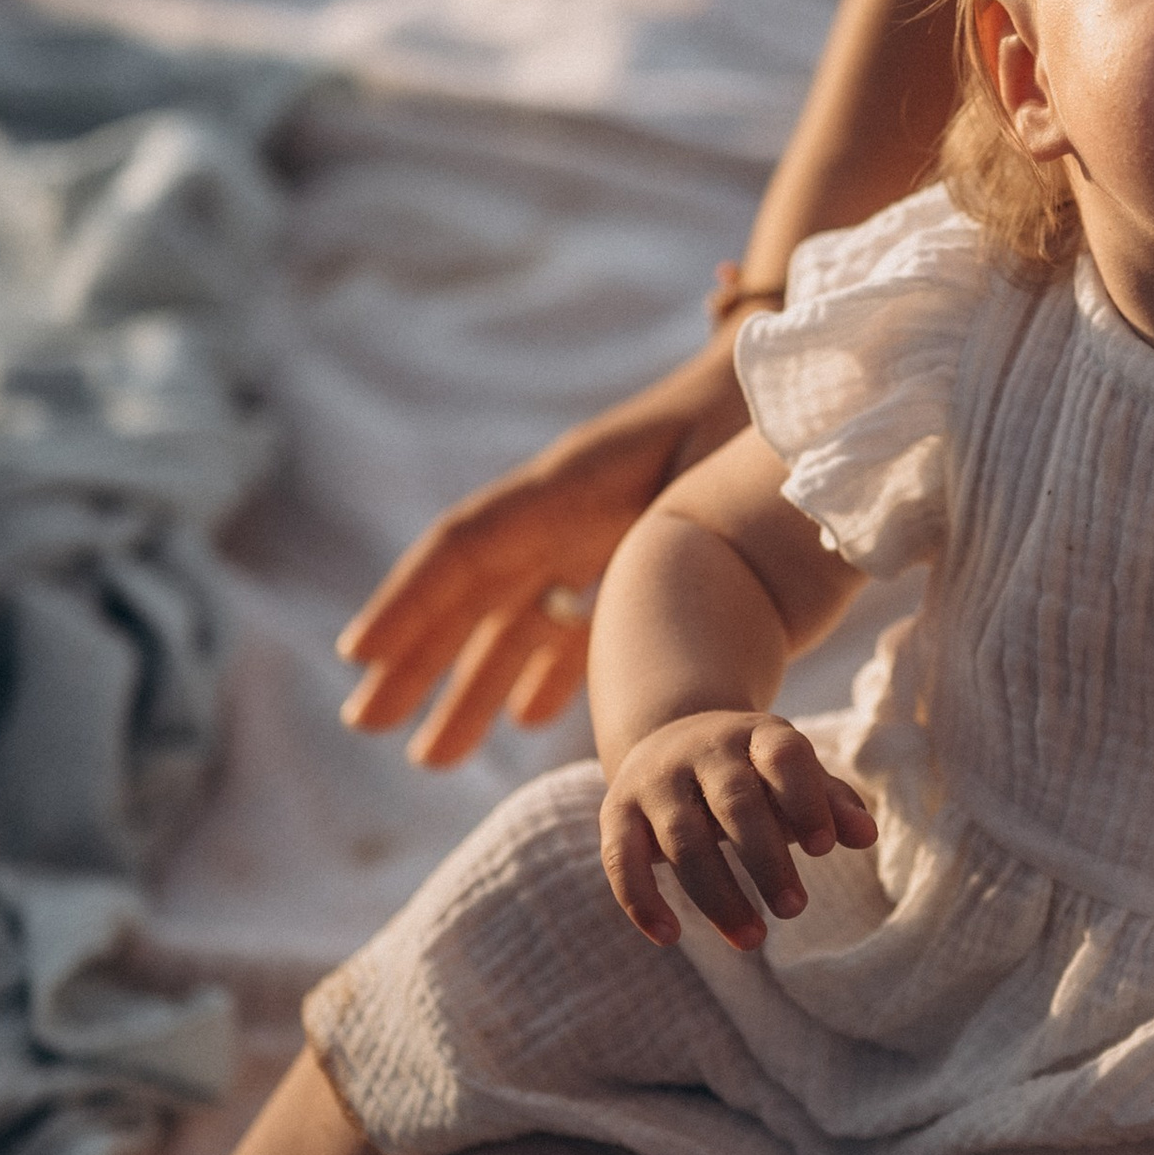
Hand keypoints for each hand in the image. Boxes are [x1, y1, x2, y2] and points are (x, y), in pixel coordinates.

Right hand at [337, 345, 739, 767]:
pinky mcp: (630, 559)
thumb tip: (648, 557)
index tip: (361, 658)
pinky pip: (571, 622)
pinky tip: (528, 716)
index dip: (411, 600)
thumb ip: (656, 507)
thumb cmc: (749, 419)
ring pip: (514, 622)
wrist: (792, 397)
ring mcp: (591, 537)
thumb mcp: (700, 461)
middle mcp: (562, 512)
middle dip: (419, 661)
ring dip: (473, 687)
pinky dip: (548, 670)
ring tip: (435, 757)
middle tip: (368, 727)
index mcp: (566, 484)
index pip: (465, 544)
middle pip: (473, 595)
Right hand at [601, 713, 876, 950]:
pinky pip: (622, 859)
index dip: (805, 800)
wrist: (668, 735)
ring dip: (717, 894)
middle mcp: (702, 751)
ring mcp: (655, 781)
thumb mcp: (792, 774)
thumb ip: (829, 802)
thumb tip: (866, 836)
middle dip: (766, 859)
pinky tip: (669, 938)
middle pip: (735, 803)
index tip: (826, 849)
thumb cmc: (751, 771)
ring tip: (753, 939)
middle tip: (794, 909)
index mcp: (756, 735)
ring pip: (683, 840)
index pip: (783, 758)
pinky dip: (642, 900)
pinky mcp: (618, 813)